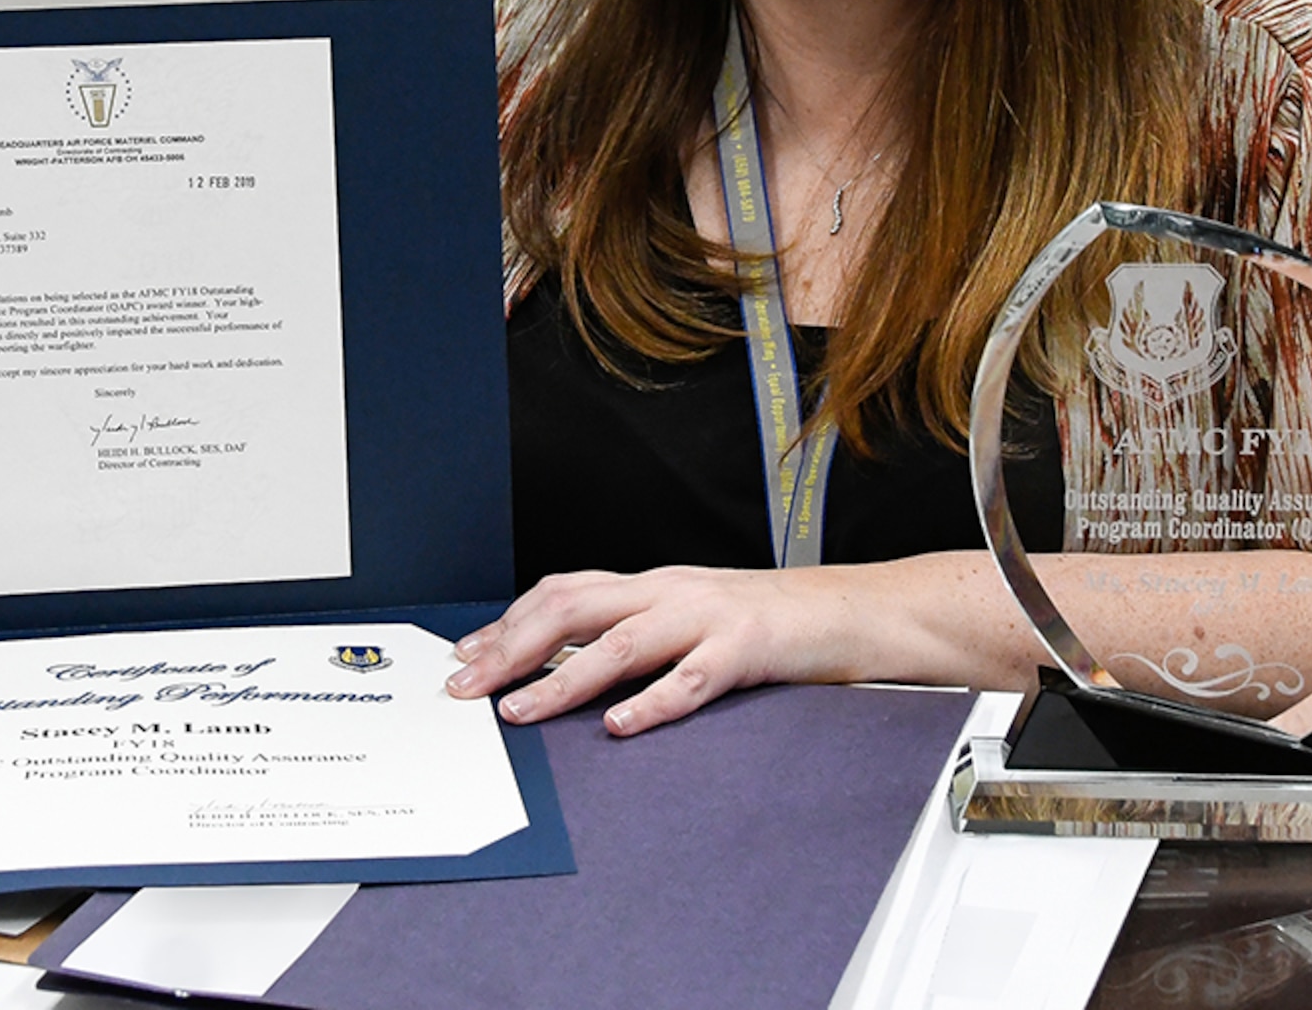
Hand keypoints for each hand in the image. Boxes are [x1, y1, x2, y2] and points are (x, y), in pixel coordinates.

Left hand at [444, 565, 854, 736]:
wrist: (846, 611)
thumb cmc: (762, 622)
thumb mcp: (685, 617)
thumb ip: (631, 633)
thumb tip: (561, 662)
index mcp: (650, 586)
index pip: (562, 594)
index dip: (508, 623)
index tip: (465, 655)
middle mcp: (668, 592)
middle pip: (573, 608)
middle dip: (512, 648)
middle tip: (468, 687)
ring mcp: (706, 616)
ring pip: (620, 643)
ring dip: (562, 679)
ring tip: (522, 710)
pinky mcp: (745, 648)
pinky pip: (693, 678)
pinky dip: (653, 702)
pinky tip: (621, 725)